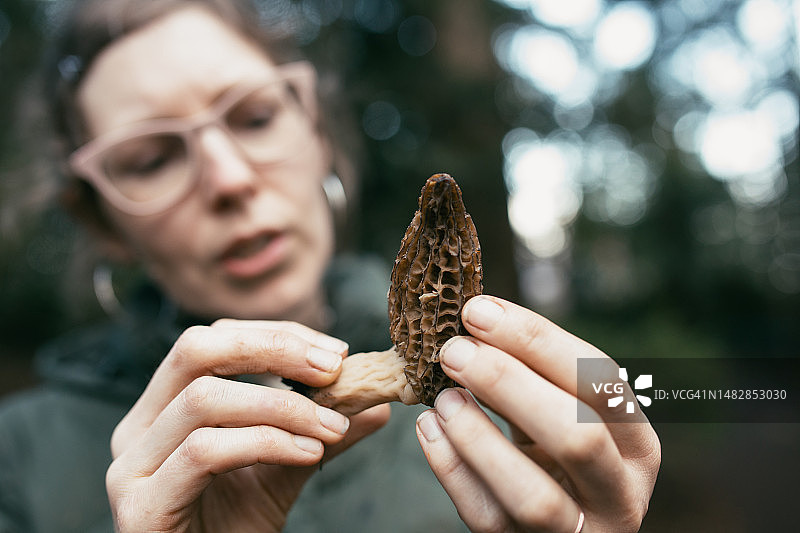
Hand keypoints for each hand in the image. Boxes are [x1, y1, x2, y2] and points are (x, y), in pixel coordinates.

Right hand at [106, 319, 389, 532]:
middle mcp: (138, 427)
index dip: (278, 336)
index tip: (336, 352)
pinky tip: (308, 453)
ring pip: (203, 399)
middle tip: (333, 367)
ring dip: (282, 405)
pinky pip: (205, 452)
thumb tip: (375, 402)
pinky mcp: (141, 506)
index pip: (216, 339)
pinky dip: (266, 442)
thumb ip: (319, 428)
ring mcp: (132, 466)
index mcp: (165, 405)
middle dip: (272, 348)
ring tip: (331, 425)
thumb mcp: (286, 465)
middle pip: (196, 349)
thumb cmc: (236, 525)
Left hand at [415, 296, 659, 532]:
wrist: (559, 524)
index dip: (536, 340)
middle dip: (509, 383)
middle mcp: (621, 492)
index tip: (479, 311)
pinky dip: (453, 471)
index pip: (599, 380)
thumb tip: (476, 322)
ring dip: (479, 438)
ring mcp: (580, 532)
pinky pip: (488, 520)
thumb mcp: (561, 411)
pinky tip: (430, 429)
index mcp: (637, 442)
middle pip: (577, 436)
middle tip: (454, 350)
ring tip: (442, 397)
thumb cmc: (555, 451)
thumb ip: (533, 375)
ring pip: (533, 495)